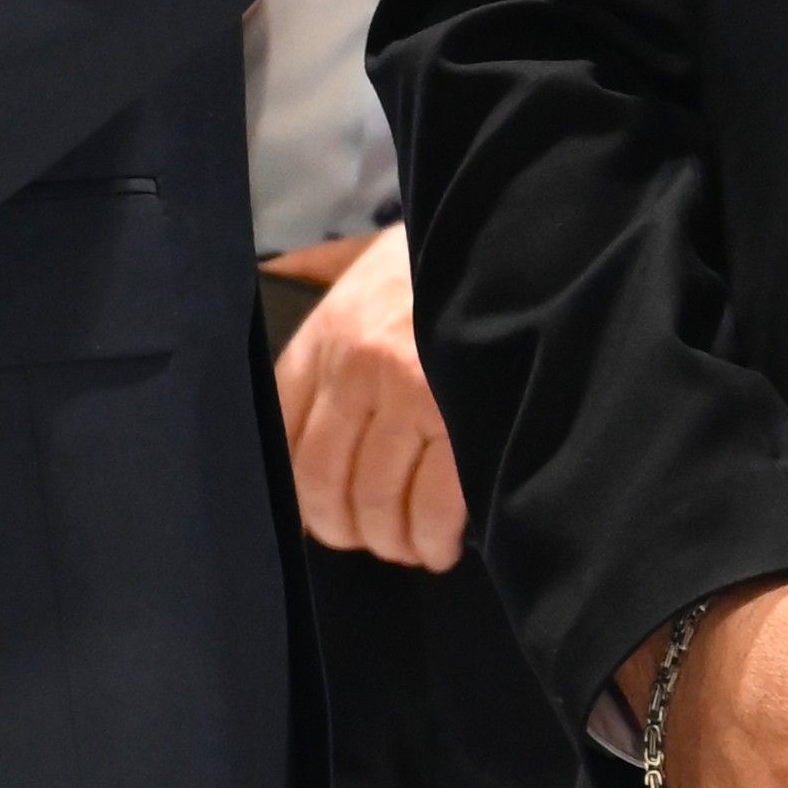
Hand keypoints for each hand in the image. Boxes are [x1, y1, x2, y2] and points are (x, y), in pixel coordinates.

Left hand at [270, 223, 464, 567]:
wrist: (504, 238)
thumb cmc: (431, 266)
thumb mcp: (358, 274)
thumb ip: (320, 311)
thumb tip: (287, 335)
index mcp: (322, 339)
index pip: (283, 440)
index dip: (297, 496)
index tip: (319, 518)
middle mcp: (355, 369)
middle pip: (324, 484)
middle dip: (347, 530)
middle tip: (372, 541)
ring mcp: (407, 394)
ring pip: (377, 502)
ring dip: (393, 543)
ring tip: (411, 548)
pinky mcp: (459, 418)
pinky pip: (433, 507)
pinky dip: (432, 541)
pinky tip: (439, 547)